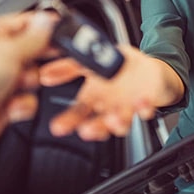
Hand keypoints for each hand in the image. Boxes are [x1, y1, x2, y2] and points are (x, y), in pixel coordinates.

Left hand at [0, 11, 57, 155]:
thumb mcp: (8, 52)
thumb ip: (32, 37)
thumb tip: (46, 19)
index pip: (26, 23)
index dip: (44, 27)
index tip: (59, 33)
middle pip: (34, 51)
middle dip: (37, 61)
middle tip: (32, 64)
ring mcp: (2, 78)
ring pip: (35, 76)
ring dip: (29, 85)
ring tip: (16, 87)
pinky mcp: (6, 101)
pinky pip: (29, 98)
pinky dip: (23, 104)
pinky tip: (10, 105)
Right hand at [39, 45, 179, 140]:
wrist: (150, 71)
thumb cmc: (120, 68)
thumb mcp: (91, 62)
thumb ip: (68, 68)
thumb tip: (43, 73)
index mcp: (94, 97)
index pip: (78, 112)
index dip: (68, 120)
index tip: (57, 127)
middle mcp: (109, 107)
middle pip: (98, 122)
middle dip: (92, 128)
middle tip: (86, 130)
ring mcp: (128, 108)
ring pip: (121, 122)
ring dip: (118, 123)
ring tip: (115, 119)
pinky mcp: (147, 104)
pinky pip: (146, 110)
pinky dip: (144, 109)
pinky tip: (142, 104)